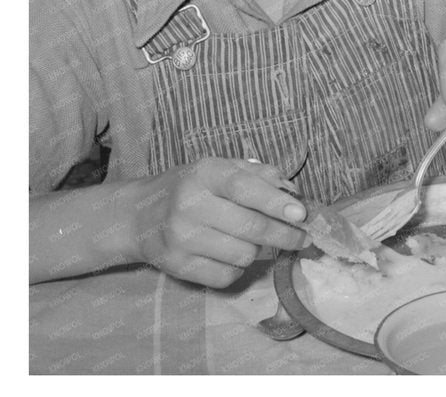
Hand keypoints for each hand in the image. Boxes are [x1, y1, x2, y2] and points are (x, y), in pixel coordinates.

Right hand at [131, 158, 307, 288]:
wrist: (140, 215)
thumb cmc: (194, 187)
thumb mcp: (223, 169)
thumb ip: (261, 176)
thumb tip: (294, 195)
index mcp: (206, 174)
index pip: (245, 188)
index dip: (276, 203)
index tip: (302, 214)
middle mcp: (190, 205)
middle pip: (250, 228)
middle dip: (285, 235)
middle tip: (303, 238)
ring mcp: (180, 238)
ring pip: (243, 255)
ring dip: (258, 250)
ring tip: (252, 240)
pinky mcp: (176, 266)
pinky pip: (226, 276)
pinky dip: (238, 269)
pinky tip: (231, 255)